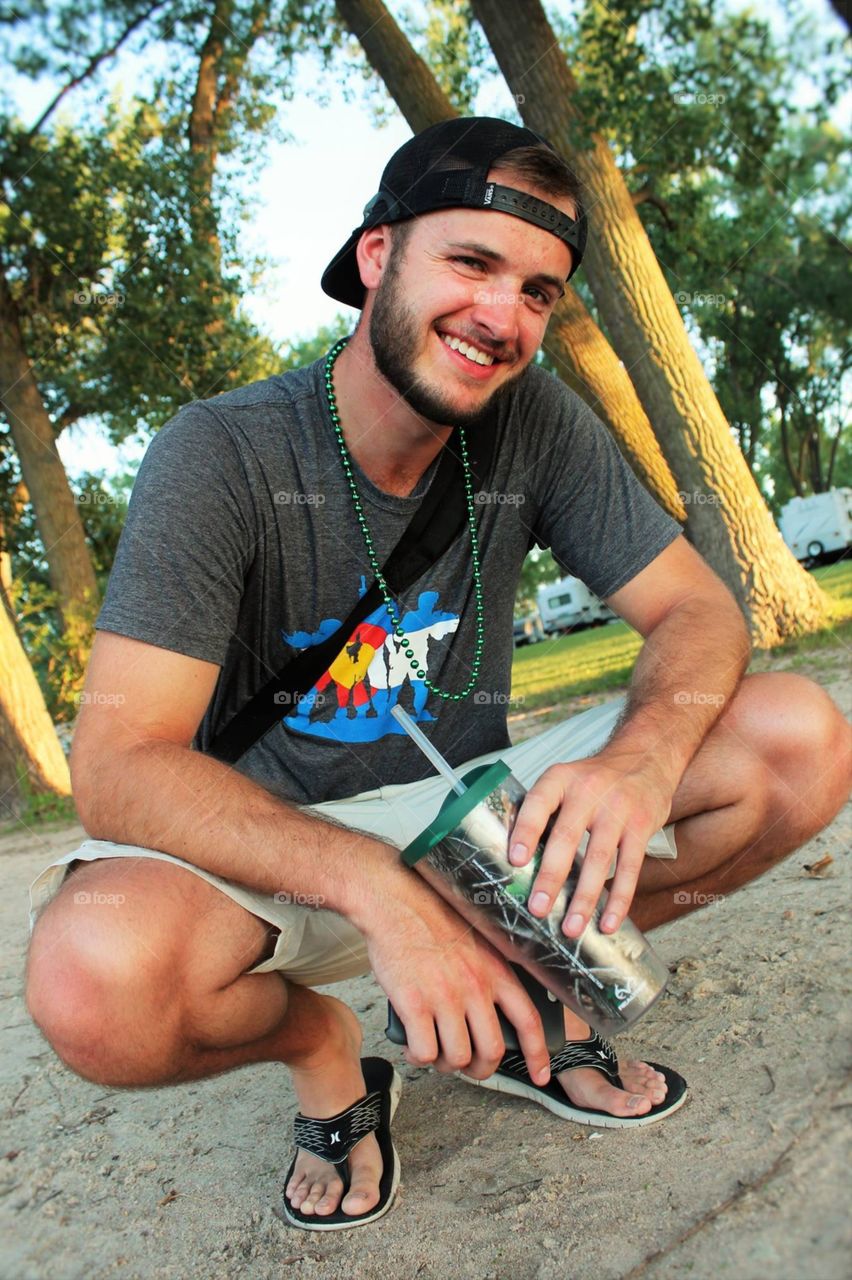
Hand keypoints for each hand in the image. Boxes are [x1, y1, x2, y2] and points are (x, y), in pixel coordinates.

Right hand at [363, 875, 550, 1086]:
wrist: (395, 903)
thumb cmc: (431, 919)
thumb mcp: (478, 943)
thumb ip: (488, 975)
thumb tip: (490, 1012)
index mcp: (496, 971)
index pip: (529, 1021)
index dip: (537, 1054)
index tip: (541, 1074)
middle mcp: (475, 987)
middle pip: (491, 1051)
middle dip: (480, 1068)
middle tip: (468, 1065)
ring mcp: (445, 998)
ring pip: (457, 1058)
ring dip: (446, 1064)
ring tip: (436, 1052)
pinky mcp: (414, 1004)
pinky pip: (425, 1052)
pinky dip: (419, 1057)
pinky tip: (414, 1046)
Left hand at [508, 750, 674, 937]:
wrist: (646, 756)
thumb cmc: (595, 778)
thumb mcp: (566, 779)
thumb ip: (544, 811)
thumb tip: (514, 861)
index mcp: (560, 779)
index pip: (537, 804)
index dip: (525, 831)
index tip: (515, 861)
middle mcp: (588, 791)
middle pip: (566, 838)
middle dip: (550, 877)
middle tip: (538, 908)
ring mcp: (617, 809)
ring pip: (599, 859)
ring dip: (584, 898)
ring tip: (571, 928)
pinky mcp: (641, 827)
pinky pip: (630, 868)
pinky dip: (619, 899)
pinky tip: (608, 922)